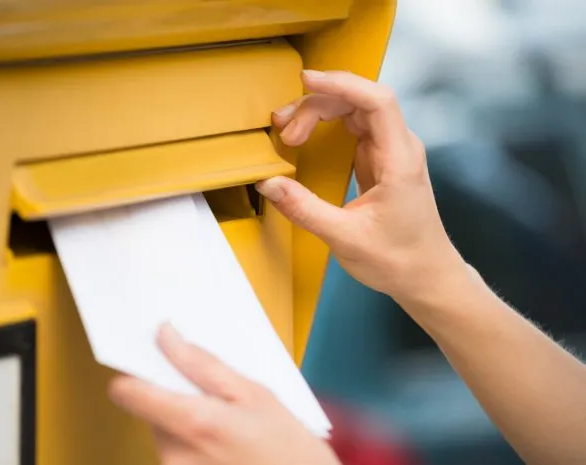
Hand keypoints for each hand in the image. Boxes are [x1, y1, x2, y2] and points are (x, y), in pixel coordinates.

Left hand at [108, 324, 340, 464]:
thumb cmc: (288, 448)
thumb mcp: (254, 393)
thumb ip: (202, 364)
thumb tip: (165, 336)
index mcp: (194, 423)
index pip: (128, 393)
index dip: (133, 372)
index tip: (149, 360)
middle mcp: (175, 455)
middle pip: (148, 409)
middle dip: (174, 396)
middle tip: (213, 395)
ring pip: (162, 430)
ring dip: (185, 420)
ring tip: (225, 423)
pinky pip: (174, 451)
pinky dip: (192, 442)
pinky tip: (222, 443)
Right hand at [256, 70, 466, 301]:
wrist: (426, 276)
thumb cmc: (397, 259)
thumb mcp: (345, 238)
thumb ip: (305, 209)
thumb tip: (268, 183)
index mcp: (399, 159)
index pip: (377, 101)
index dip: (342, 84)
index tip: (306, 81)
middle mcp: (399, 147)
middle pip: (359, 101)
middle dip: (317, 104)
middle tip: (284, 129)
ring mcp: (390, 152)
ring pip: (354, 111)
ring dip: (319, 112)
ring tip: (288, 131)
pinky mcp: (380, 161)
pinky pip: (353, 128)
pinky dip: (325, 127)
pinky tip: (305, 137)